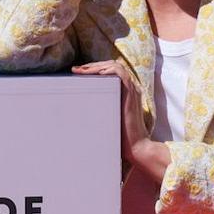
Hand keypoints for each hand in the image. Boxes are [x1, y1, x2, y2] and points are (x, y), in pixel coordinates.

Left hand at [72, 60, 170, 181]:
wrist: (136, 148)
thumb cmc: (122, 138)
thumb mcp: (108, 119)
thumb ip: (100, 110)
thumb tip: (80, 109)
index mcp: (126, 93)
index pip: (111, 72)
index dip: (95, 69)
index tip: (79, 73)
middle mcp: (131, 89)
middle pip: (112, 66)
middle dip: (93, 66)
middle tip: (77, 70)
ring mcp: (132, 90)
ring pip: (116, 67)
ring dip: (98, 66)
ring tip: (83, 70)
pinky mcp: (131, 93)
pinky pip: (121, 73)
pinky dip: (108, 70)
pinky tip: (96, 74)